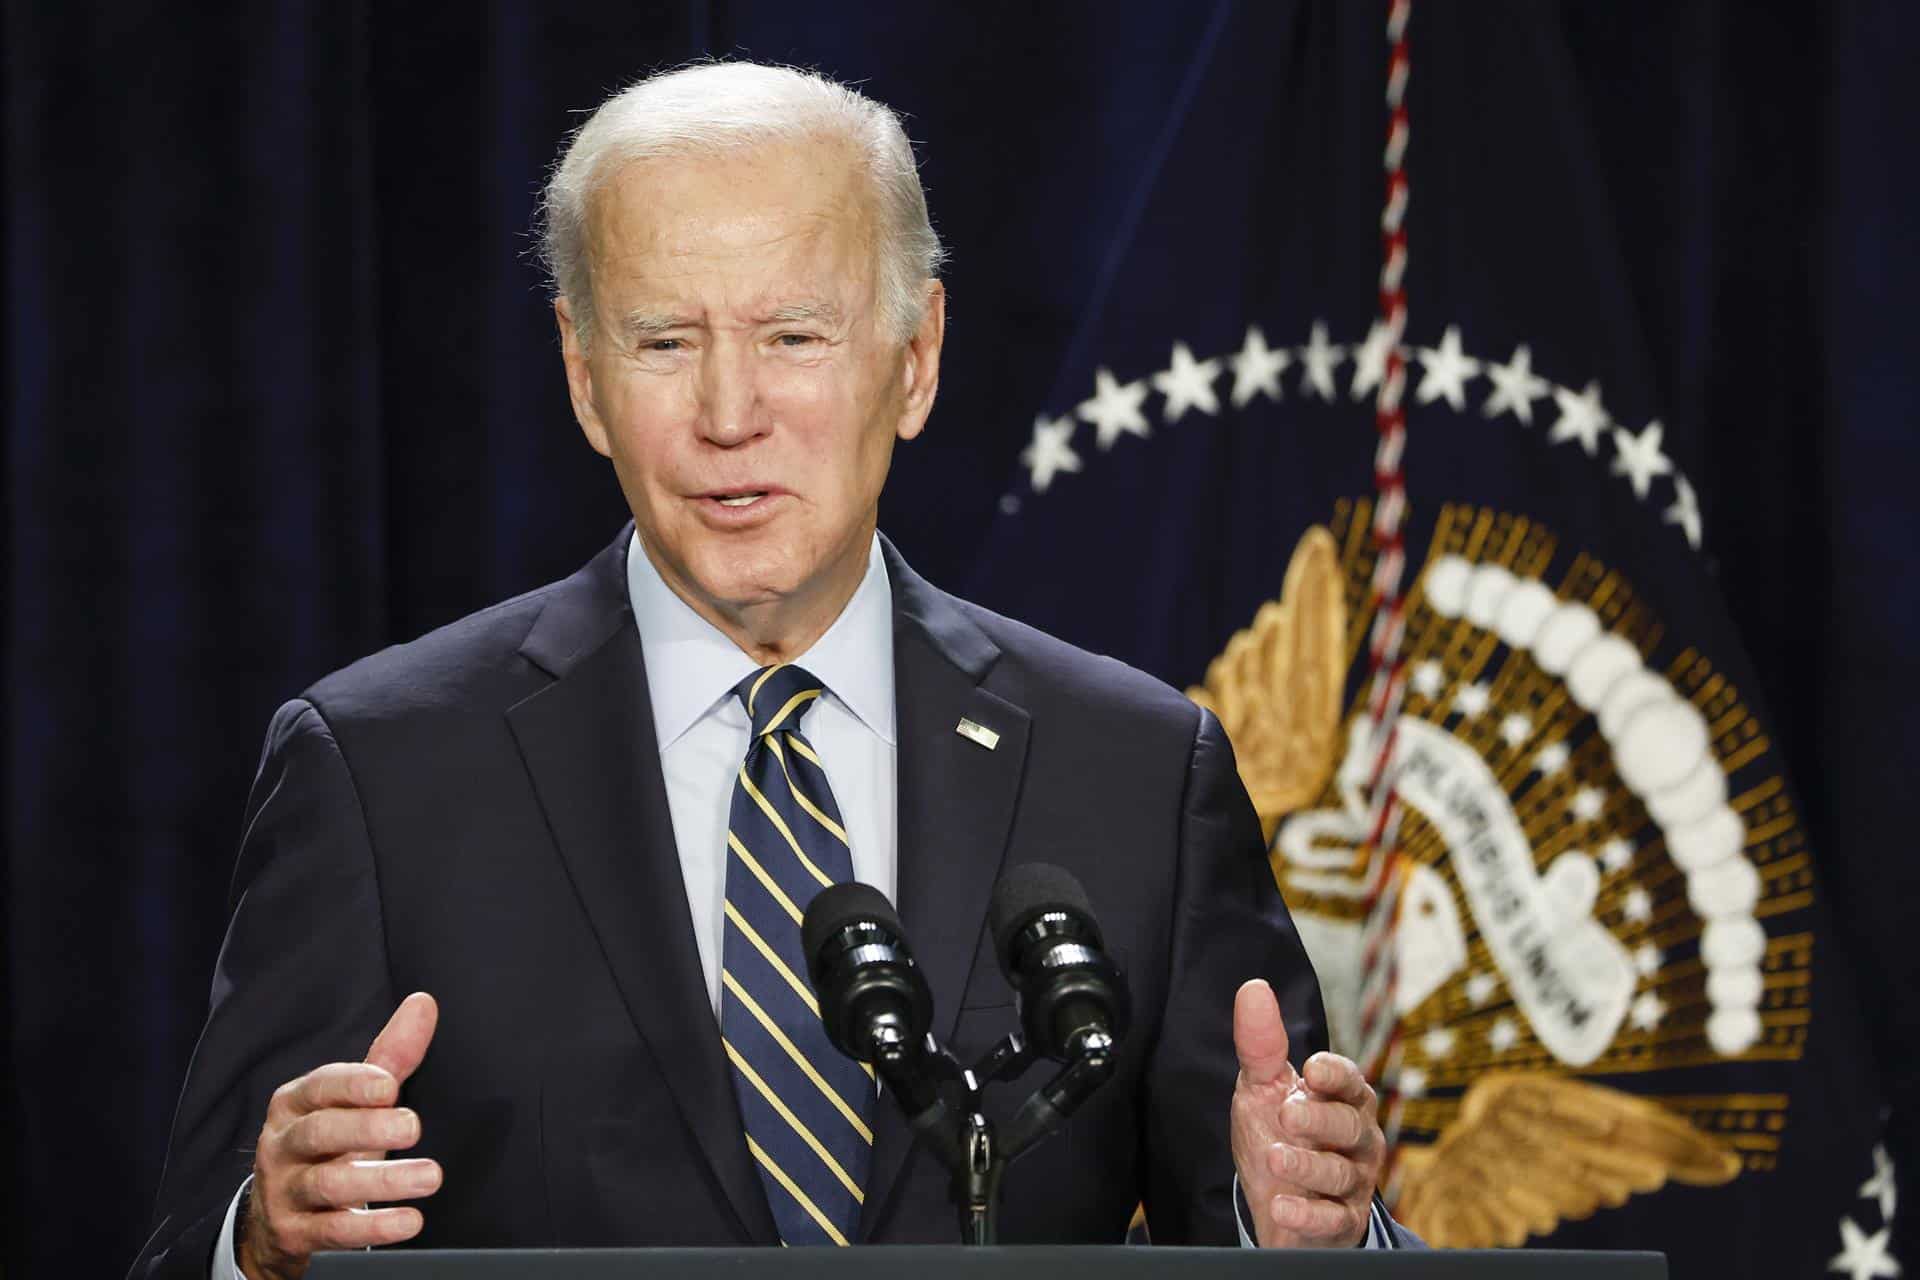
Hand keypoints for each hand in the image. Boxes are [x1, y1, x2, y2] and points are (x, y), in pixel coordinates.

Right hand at [238, 993, 440, 1279]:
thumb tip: (423, 1004)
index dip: (353, 1085)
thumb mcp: (353, 1103)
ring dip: (383, 1181)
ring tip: (430, 1176)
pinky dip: (372, 1228)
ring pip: (328, 1184)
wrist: (281, 1216)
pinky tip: (409, 1220)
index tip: (389, 1086)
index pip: (319, 1088)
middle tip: (413, 1127)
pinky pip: (332, 1232)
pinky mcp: (295, 1233)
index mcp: (294, 1104)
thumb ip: (389, 1058)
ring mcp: (285, 1192)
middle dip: (367, 1128)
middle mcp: (282, 1145)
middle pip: (320, 1133)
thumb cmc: (328, 1146)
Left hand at [1229, 978, 1382, 1247]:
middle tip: (1287, 1115)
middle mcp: (1357, 1138)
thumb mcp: (1262, 1088)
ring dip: (1306, 1165)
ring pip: (1340, 1173)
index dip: (1335, 1075)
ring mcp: (1353, 1182)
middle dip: (1320, 1119)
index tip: (1312, 1070)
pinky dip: (1309, 1214)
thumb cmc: (1277, 1133)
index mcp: (1342, 1099)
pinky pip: (1334, 1219)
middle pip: (1350, 1125)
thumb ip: (1261, 1045)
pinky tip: (1282, 1206)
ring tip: (1274, 1159)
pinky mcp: (1342, 1222)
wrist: (1278, 1201)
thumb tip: (1254, 987)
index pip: (1350, 1081)